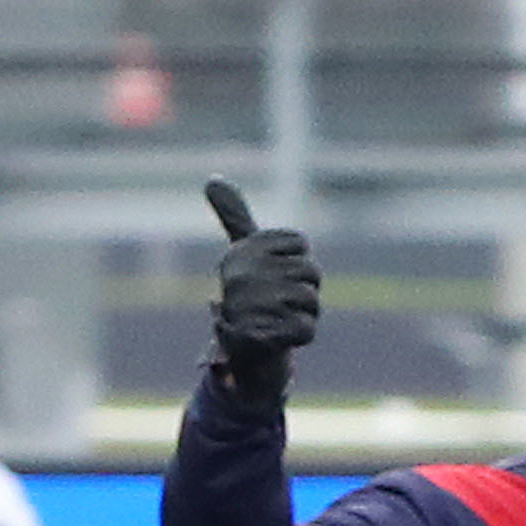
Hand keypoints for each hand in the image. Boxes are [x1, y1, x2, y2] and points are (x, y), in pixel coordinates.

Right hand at [202, 179, 320, 397]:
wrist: (237, 347)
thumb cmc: (248, 294)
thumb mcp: (243, 252)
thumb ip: (234, 216)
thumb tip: (213, 179)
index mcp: (242, 252)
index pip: (300, 244)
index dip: (297, 260)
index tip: (274, 271)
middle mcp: (242, 276)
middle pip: (311, 272)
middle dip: (304, 288)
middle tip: (278, 300)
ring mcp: (251, 307)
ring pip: (312, 301)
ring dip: (304, 312)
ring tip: (277, 317)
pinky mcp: (263, 336)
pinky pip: (308, 328)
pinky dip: (301, 334)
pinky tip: (280, 335)